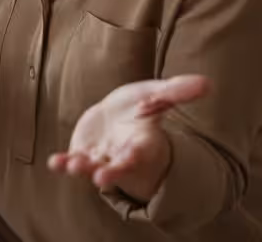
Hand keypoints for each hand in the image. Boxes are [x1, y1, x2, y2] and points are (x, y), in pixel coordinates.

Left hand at [47, 74, 209, 202]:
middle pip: (117, 168)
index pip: (141, 151)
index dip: (137, 153)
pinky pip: (70, 161)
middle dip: (111, 173)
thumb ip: (178, 91)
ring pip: (92, 167)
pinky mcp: (81, 153)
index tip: (133, 154)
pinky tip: (53, 162)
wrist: (116, 115)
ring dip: (83, 168)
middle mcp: (121, 155)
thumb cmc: (139, 106)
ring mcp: (100, 157)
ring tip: (73, 166)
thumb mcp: (157, 95)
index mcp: (141, 142)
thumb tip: (208, 83)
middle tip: (102, 179)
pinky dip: (62, 163)